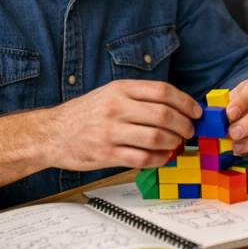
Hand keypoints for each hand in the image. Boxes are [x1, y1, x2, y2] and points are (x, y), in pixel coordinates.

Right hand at [45, 80, 200, 170]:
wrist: (52, 132)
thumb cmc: (86, 114)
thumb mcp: (110, 94)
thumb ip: (140, 97)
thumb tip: (177, 108)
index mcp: (120, 89)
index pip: (163, 91)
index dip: (185, 102)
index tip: (195, 112)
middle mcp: (116, 107)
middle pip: (164, 115)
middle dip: (184, 125)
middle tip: (189, 131)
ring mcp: (110, 131)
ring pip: (156, 137)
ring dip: (173, 143)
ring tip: (176, 144)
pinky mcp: (106, 154)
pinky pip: (143, 158)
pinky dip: (159, 159)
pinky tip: (162, 157)